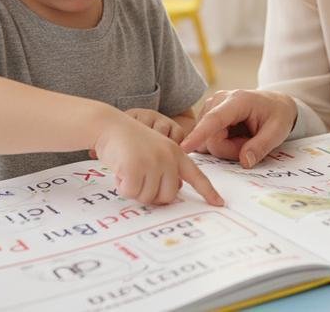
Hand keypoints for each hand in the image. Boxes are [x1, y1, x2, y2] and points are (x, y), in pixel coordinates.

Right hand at [92, 110, 223, 206]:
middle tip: (139, 178)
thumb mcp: (156, 151)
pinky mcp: (136, 167)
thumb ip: (167, 168)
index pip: (197, 176)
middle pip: (167, 197)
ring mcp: (153, 162)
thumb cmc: (129, 142)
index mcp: (176, 154)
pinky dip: (122, 186)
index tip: (219, 204)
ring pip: (147, 197)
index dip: (208, 191)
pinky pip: (130, 192)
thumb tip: (175, 190)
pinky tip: (120, 169)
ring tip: (128, 169)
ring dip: (134, 189)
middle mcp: (168, 158)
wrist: (110, 125)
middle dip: (151, 194)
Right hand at [179, 89, 297, 168]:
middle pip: (212, 139)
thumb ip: (261, 147)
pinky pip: (207, 140)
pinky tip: (234, 136)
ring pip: (208, 142)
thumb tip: (244, 162)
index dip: (199, 134)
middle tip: (250, 143)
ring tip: (244, 138)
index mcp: (237, 100)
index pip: (214, 119)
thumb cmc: (277, 115)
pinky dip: (222, 144)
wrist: (275, 104)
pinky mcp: (207, 116)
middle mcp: (218, 100)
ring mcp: (210, 107)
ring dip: (227, 147)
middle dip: (231, 149)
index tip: (184, 147)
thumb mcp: (278, 131)